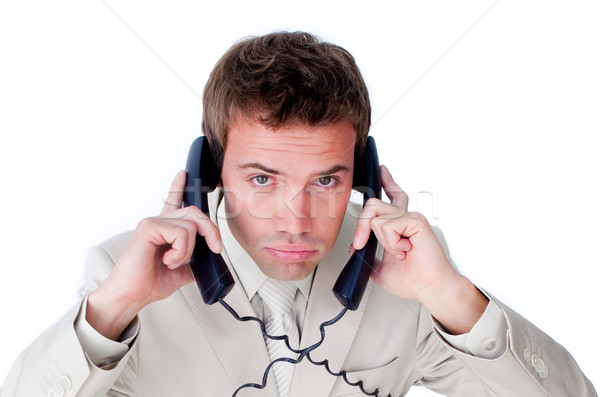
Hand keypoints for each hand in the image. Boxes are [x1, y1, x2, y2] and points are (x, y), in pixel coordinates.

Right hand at [86, 170, 221, 339]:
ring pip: (191, 226)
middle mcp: (158, 223)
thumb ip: (195, 259)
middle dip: (211, 231)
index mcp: (164, 230)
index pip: (173, 202)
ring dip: (189, 250)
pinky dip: (180, 251)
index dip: (179, 187)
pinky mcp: (149, 227)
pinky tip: (167, 260)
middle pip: (195, 213)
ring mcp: (152, 223)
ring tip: (173, 262)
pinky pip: (181, 233)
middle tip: (215, 249)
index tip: (183, 174)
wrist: (131, 296)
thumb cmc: (148, 283)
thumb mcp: (181, 271)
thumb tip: (210, 257)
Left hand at [353, 165, 486, 333]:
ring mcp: (411, 218)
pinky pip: (387, 226)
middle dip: (361, 226)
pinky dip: (391, 243)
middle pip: (373, 204)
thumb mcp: (380, 268)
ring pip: (376, 218)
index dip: (386, 181)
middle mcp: (406, 217)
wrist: (430, 288)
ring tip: (399, 252)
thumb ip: (368, 255)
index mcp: (400, 224)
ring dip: (383, 241)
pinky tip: (405, 250)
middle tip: (360, 245)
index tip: (382, 171)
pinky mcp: (415, 221)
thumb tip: (354, 246)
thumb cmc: (413, 279)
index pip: (392, 196)